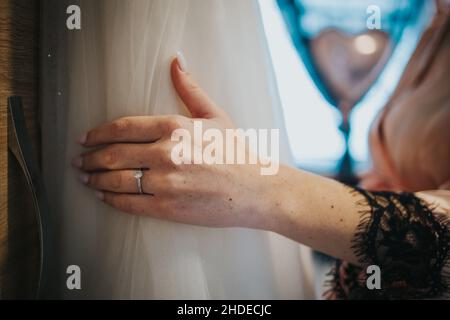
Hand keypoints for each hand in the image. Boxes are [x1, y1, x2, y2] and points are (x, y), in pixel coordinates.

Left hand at [72, 57, 277, 229]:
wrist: (254, 190)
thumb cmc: (236, 153)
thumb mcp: (215, 116)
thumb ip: (190, 89)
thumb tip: (176, 61)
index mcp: (175, 127)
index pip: (123, 127)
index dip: (97, 134)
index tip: (85, 139)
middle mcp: (166, 153)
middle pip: (114, 154)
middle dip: (90, 158)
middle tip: (79, 161)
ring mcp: (166, 182)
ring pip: (117, 180)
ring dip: (95, 179)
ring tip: (86, 178)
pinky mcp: (168, 207)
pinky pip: (129, 203)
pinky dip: (111, 199)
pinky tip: (103, 195)